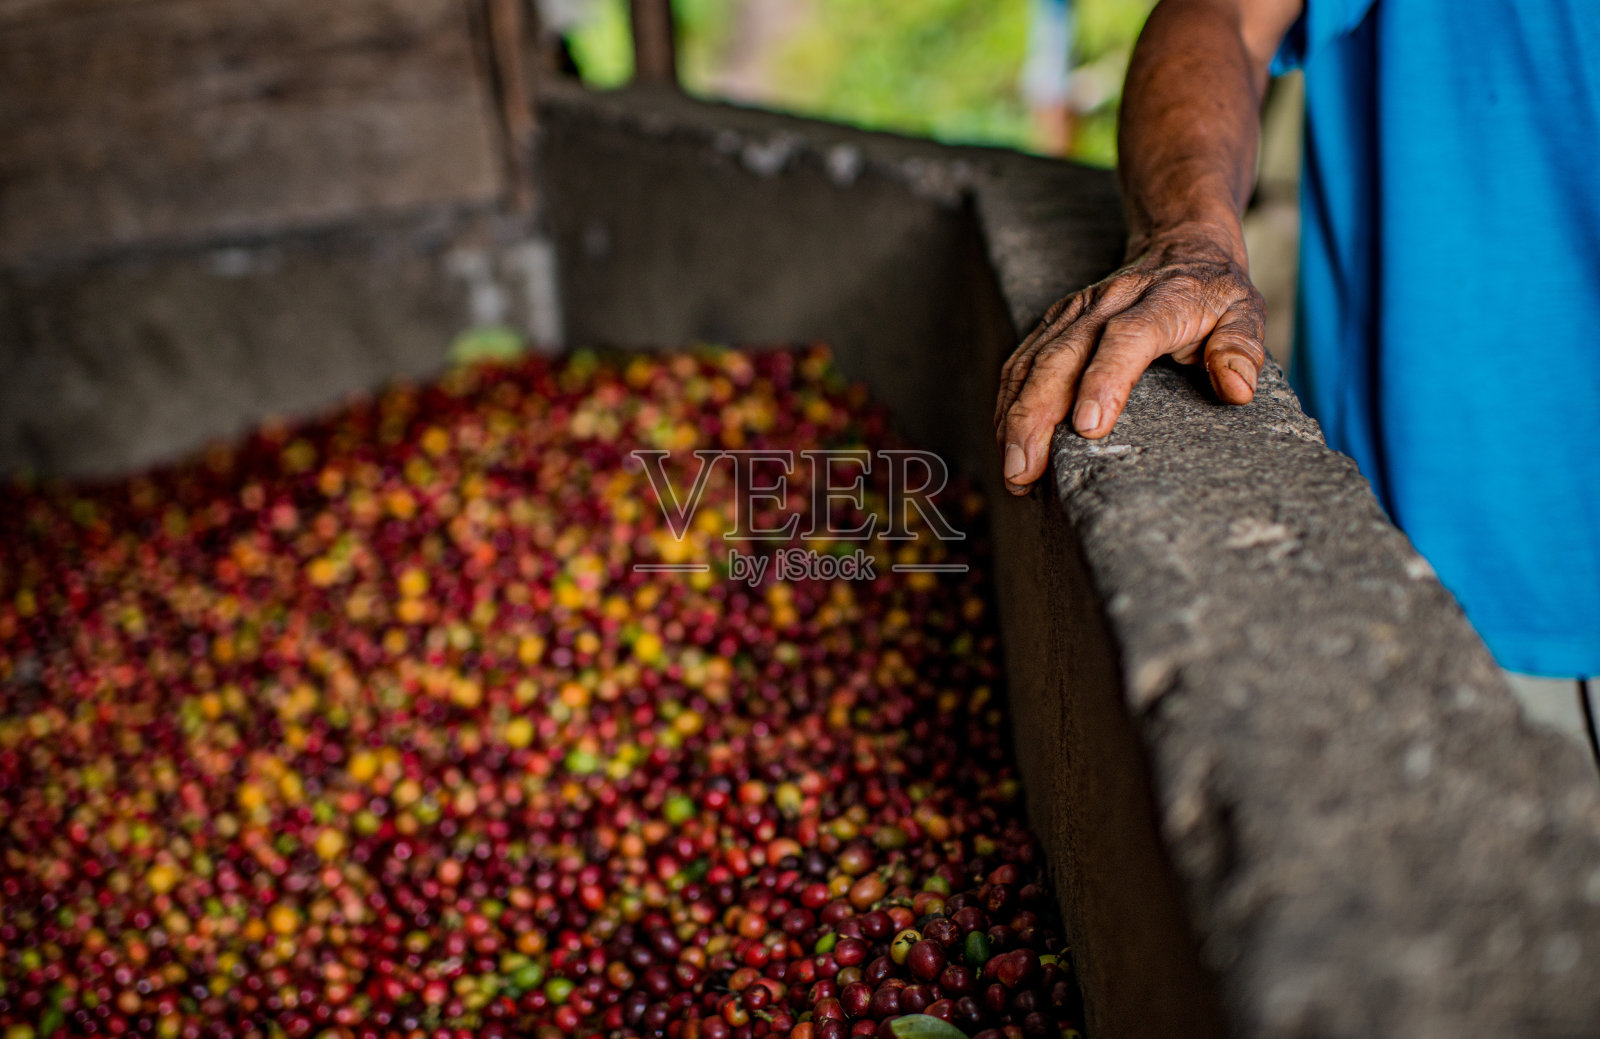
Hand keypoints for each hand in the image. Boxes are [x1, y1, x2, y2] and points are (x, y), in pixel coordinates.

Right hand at [993, 227, 1265, 494]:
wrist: (1180, 245)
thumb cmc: (1213, 293)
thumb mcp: (1245, 312)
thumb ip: (1242, 348)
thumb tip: (1236, 389)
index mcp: (1162, 301)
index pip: (1126, 338)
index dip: (1103, 381)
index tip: (1088, 428)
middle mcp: (1109, 302)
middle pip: (1061, 356)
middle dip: (1036, 416)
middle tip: (1025, 470)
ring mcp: (1075, 311)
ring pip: (1033, 362)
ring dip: (1014, 417)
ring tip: (1012, 471)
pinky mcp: (1054, 321)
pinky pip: (1021, 362)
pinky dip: (1007, 403)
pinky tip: (1004, 441)